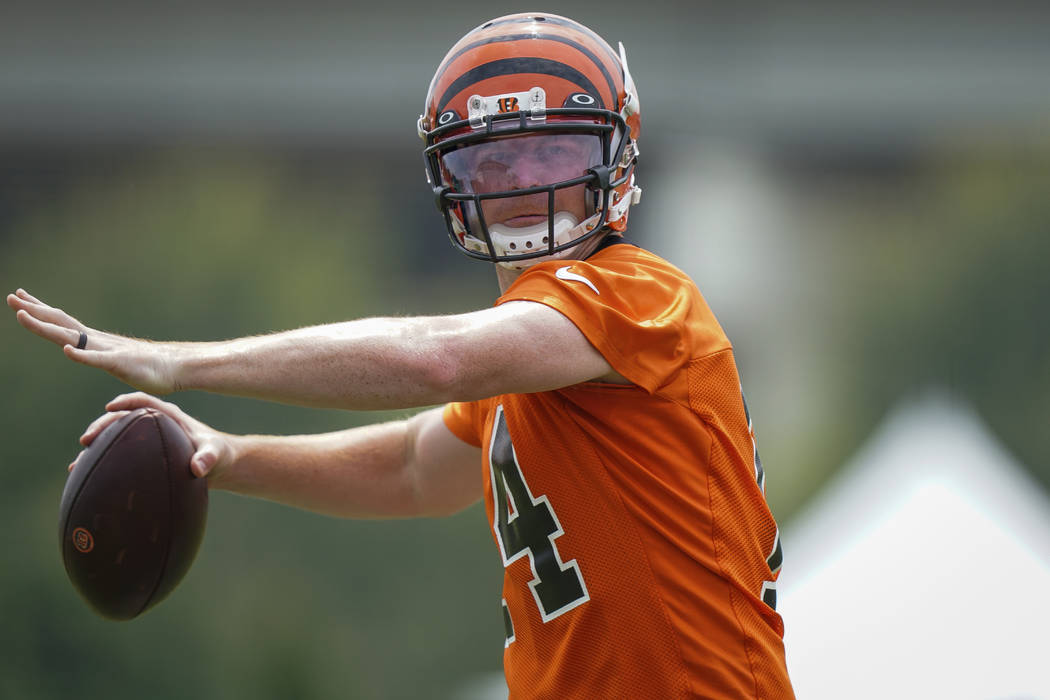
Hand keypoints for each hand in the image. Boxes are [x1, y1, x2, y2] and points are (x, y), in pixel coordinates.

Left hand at [7, 288, 179, 394]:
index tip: (20, 299)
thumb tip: (92, 354)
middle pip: (60, 323)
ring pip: (71, 337)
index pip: (62, 322)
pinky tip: (66, 350)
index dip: (40, 311)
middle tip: (11, 297)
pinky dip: (81, 355)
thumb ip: (101, 356)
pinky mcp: (120, 364)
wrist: (177, 368)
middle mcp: (97, 341)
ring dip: (46, 327)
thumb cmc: (150, 367)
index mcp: (94, 340)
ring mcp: (107, 351)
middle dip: (34, 311)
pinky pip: (97, 360)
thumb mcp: (116, 360)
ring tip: (22, 316)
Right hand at [73, 393, 231, 479]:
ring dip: (98, 441)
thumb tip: (198, 467)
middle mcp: (154, 423)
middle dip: (103, 424)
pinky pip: (117, 452)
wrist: (217, 466)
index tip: (112, 406)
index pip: (146, 402)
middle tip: (87, 438)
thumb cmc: (218, 454)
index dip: (127, 401)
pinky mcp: (142, 452)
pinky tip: (82, 470)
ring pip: (116, 434)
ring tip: (81, 454)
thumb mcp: (215, 454)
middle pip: (123, 417)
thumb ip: (208, 457)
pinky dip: (101, 458)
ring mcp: (146, 438)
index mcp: (170, 415)